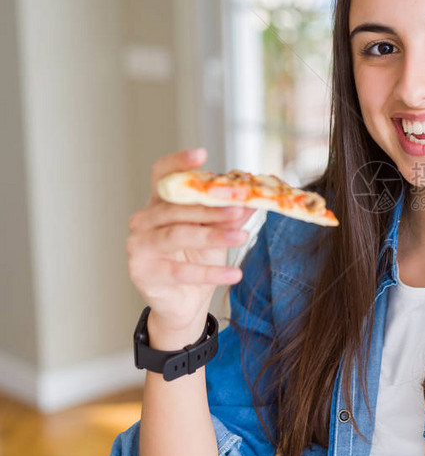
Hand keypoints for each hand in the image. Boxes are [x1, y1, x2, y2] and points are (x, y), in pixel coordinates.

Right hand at [126, 148, 256, 334]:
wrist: (184, 302)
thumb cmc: (198, 258)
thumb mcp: (217, 231)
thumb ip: (232, 212)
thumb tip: (255, 196)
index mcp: (159, 203)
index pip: (162, 175)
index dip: (179, 163)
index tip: (202, 154)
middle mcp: (143, 221)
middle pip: (176, 207)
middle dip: (211, 208)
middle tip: (241, 209)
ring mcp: (139, 246)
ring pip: (178, 235)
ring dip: (213, 236)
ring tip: (243, 237)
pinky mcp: (143, 273)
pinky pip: (181, 271)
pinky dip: (211, 273)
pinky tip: (234, 274)